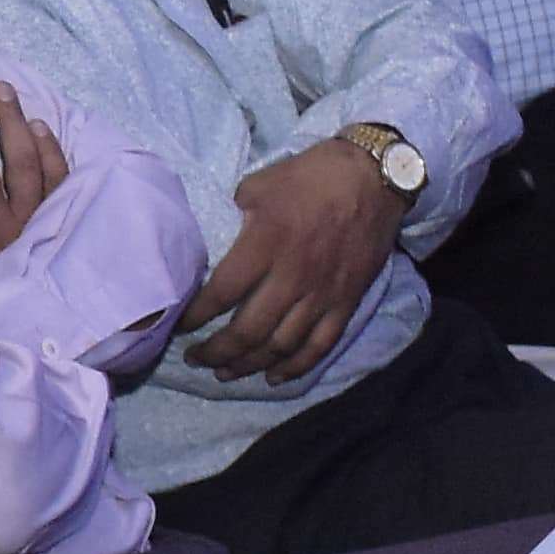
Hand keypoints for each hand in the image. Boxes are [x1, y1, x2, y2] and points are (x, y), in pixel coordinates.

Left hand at [178, 138, 409, 383]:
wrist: (375, 177)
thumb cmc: (311, 176)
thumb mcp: (259, 184)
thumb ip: (233, 215)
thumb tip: (212, 238)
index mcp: (265, 244)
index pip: (222, 293)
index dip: (196, 316)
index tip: (179, 325)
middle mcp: (292, 276)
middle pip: (248, 331)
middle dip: (216, 352)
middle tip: (196, 359)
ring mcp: (322, 294)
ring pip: (280, 346)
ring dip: (249, 365)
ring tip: (226, 372)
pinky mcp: (346, 302)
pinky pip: (319, 345)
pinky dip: (295, 368)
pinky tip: (274, 377)